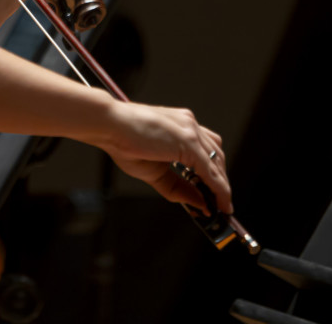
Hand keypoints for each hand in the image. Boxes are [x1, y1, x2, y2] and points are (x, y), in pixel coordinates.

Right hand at [94, 101, 231, 214]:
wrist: (109, 125)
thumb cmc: (122, 142)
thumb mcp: (154, 171)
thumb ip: (177, 187)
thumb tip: (199, 203)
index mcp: (181, 124)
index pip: (207, 149)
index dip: (213, 172)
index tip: (214, 192)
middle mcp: (189, 124)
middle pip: (217, 155)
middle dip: (221, 181)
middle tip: (220, 203)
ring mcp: (191, 131)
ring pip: (217, 162)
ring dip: (222, 186)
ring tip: (221, 206)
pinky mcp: (188, 142)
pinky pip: (210, 170)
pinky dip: (218, 189)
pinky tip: (219, 202)